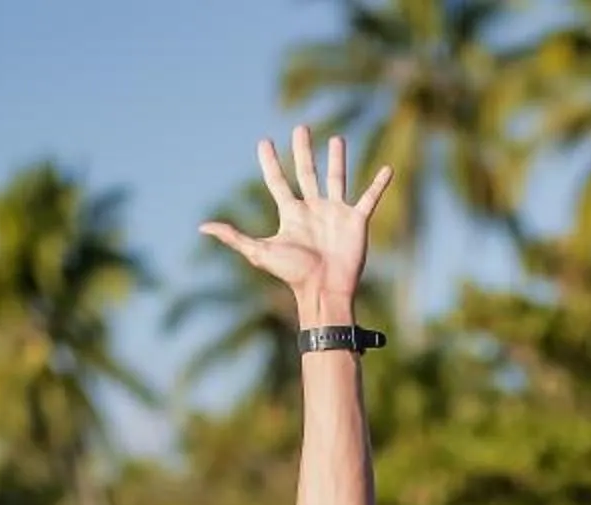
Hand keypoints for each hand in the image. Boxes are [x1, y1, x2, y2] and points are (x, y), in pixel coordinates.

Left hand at [200, 124, 391, 320]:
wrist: (324, 291)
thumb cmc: (293, 274)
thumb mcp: (259, 252)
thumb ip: (234, 237)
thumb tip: (202, 227)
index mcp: (292, 214)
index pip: (278, 181)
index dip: (270, 163)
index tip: (263, 142)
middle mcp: (313, 209)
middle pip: (307, 172)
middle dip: (303, 150)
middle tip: (301, 127)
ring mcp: (336, 213)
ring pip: (337, 179)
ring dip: (338, 159)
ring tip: (337, 139)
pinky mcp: (357, 221)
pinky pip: (370, 198)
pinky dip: (379, 184)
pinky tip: (388, 169)